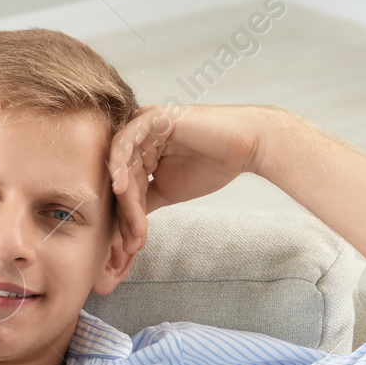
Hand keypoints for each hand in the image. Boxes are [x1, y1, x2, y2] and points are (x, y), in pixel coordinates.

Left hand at [107, 103, 283, 257]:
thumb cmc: (210, 166)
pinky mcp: (151, 117)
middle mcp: (138, 139)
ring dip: (125, 200)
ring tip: (133, 228)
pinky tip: (120, 188)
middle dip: (125, 216)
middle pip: (120, 180)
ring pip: (121, 166)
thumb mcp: (167, 191)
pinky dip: (120, 165)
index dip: (126, 219)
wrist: (245, 148)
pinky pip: (126, 141)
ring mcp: (143, 126)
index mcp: (141, 154)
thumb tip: (123, 226)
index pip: (125, 189)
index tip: (132, 247)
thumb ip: (143, 202)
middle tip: (131, 244)